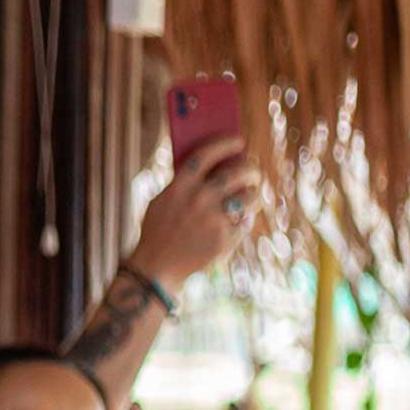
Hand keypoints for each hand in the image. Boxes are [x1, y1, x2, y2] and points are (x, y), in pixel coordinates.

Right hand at [131, 137, 255, 284]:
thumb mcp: (161, 203)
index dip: (224, 144)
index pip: (207, 155)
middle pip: (238, 173)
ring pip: (248, 198)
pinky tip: (234, 224)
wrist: (156, 268)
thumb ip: (184, 184)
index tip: (238, 141)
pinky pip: (243, 223)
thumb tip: (218, 166)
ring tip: (249, 197)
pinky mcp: (224, 238)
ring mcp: (213, 219)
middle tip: (253, 172)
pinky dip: (241, 222)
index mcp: (179, 187)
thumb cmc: (158, 231)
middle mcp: (198, 199)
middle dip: (251, 170)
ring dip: (252, 196)